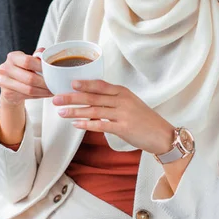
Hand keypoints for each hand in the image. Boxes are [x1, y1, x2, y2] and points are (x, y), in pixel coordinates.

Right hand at [0, 47, 53, 106]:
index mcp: (12, 57)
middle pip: (30, 78)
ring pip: (29, 90)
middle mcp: (5, 68)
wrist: (9, 85)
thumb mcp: (28, 60)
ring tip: (53, 91)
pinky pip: (27, 96)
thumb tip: (46, 54)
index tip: (52, 72)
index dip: (41, 67)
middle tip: (55, 85)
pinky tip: (45, 94)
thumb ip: (37, 56)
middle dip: (45, 83)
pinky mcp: (6, 94)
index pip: (28, 61)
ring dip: (43, 91)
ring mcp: (4, 82)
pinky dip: (39, 96)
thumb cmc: (22, 70)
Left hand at [52, 79, 174, 154]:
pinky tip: (76, 124)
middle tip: (56, 98)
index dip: (85, 83)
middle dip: (72, 97)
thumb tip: (90, 99)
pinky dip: (87, 125)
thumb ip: (112, 100)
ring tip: (61, 112)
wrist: (162, 135)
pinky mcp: (123, 128)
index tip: (70, 82)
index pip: (100, 85)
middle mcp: (122, 101)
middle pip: (93, 97)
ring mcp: (123, 114)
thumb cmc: (144, 120)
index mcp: (123, 92)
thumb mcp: (129, 104)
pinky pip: (101, 125)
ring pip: (94, 111)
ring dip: (75, 111)